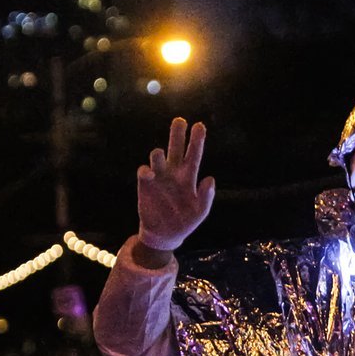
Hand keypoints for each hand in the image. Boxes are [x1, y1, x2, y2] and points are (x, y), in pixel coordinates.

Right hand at [137, 118, 216, 253]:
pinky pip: (144, 173)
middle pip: (175, 149)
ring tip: (159, 153)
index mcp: (188, 177)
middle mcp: (173, 173)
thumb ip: (206, 197)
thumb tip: (210, 179)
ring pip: (158, 157)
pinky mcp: (146, 186)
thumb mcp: (200, 212)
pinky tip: (149, 173)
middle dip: (177, 134)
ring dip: (158, 154)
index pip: (193, 154)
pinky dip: (146, 171)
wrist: (165, 235)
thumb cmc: (185, 221)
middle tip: (180, 120)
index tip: (199, 125)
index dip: (197, 140)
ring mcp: (159, 178)